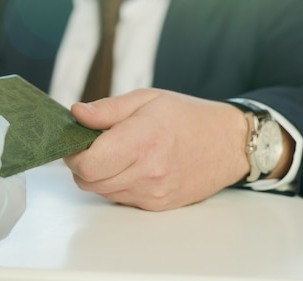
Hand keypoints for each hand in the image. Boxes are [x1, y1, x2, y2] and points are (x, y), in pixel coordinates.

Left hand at [64, 89, 249, 210]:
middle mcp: (147, 172)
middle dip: (83, 163)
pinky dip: (116, 183)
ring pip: (101, 191)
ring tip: (117, 152)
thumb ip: (107, 109)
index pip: (87, 164)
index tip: (78, 139)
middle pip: (88, 181)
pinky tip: (131, 165)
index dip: (74, 153)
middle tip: (95, 144)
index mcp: (142, 141)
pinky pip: (120, 198)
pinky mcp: (157, 205)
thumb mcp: (146, 99)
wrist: (229, 143)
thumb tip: (76, 113)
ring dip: (99, 174)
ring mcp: (153, 193)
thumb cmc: (187, 116)